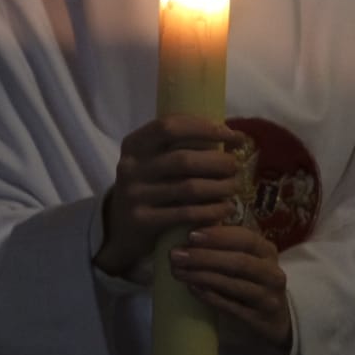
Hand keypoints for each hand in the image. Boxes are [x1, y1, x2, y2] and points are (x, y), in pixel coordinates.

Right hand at [94, 115, 244, 277]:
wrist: (119, 227)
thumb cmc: (148, 187)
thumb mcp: (151, 162)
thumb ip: (177, 147)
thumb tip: (227, 136)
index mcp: (134, 144)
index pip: (169, 127)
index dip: (204, 128)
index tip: (233, 135)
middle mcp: (130, 166)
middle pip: (184, 159)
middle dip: (218, 162)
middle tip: (236, 166)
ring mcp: (134, 194)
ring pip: (188, 188)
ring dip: (220, 187)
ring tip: (234, 187)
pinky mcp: (142, 220)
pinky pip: (186, 214)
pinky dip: (212, 211)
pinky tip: (226, 208)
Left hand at [170, 226, 292, 349]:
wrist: (273, 317)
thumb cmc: (250, 278)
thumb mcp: (244, 257)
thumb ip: (223, 241)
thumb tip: (189, 223)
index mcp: (267, 251)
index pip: (246, 239)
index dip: (218, 236)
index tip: (190, 235)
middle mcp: (272, 274)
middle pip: (239, 262)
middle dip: (204, 257)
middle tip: (175, 255)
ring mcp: (269, 298)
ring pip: (234, 285)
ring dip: (202, 276)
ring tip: (177, 271)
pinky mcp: (260, 320)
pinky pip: (232, 307)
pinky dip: (210, 297)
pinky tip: (192, 288)